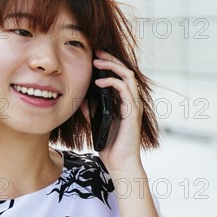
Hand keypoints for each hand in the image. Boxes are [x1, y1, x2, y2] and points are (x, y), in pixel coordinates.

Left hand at [79, 49, 143, 174]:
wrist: (120, 164)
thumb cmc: (111, 147)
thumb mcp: (96, 124)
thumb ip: (91, 111)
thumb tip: (83, 98)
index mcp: (125, 103)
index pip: (120, 77)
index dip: (109, 65)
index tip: (95, 57)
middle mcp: (132, 102)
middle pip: (126, 72)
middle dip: (111, 59)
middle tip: (96, 52)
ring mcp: (134, 106)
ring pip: (128, 76)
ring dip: (112, 66)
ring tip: (97, 61)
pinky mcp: (132, 113)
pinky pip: (125, 90)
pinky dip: (112, 82)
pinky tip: (99, 82)